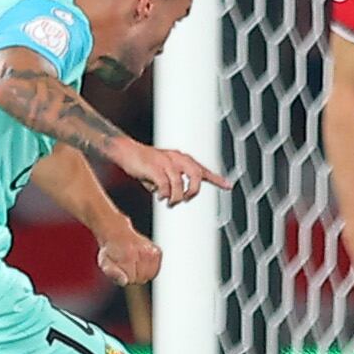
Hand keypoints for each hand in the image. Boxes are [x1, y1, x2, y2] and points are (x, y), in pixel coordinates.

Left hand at [96, 224, 162, 285]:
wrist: (118, 234)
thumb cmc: (110, 251)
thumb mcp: (105, 263)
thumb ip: (113, 273)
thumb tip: (124, 281)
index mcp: (129, 256)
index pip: (131, 280)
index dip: (125, 278)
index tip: (120, 269)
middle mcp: (143, 252)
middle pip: (142, 279)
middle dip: (134, 277)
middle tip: (126, 266)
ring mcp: (152, 252)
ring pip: (150, 276)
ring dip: (142, 273)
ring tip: (134, 264)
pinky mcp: (157, 252)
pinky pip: (155, 270)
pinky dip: (149, 269)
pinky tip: (141, 262)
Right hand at [113, 142, 229, 206]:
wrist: (125, 151)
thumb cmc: (144, 163)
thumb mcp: (162, 171)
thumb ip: (172, 182)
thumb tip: (174, 197)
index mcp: (181, 158)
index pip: (201, 169)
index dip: (216, 178)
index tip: (228, 186)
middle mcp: (176, 158)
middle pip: (196, 174)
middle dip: (193, 190)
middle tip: (185, 199)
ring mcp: (165, 162)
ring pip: (179, 183)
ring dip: (176, 197)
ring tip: (170, 202)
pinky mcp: (154, 167)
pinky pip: (165, 185)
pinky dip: (164, 194)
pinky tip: (160, 196)